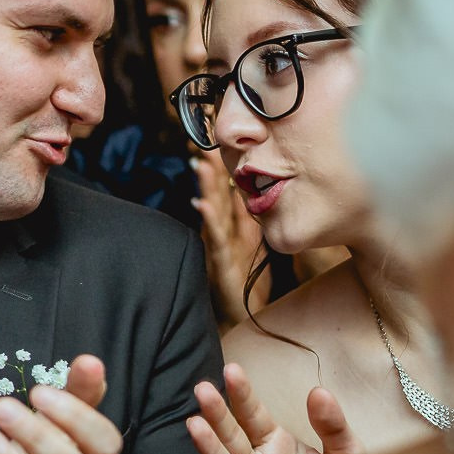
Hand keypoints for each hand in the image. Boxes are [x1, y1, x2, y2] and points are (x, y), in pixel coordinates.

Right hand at [188, 362, 363, 453]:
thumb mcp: (346, 453)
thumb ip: (332, 424)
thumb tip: (319, 392)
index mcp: (275, 444)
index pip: (252, 413)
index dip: (241, 393)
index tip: (231, 371)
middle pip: (231, 434)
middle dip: (216, 412)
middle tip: (202, 389)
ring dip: (208, 445)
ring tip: (194, 424)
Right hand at [194, 154, 268, 320]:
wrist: (239, 310)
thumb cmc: (244, 277)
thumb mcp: (251, 242)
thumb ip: (247, 218)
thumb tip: (248, 190)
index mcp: (234, 225)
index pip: (227, 192)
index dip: (223, 169)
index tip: (217, 143)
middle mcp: (224, 232)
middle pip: (217, 196)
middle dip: (211, 170)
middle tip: (204, 143)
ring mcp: (221, 246)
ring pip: (214, 212)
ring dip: (206, 188)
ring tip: (201, 166)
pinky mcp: (221, 262)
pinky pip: (215, 239)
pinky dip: (209, 221)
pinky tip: (203, 206)